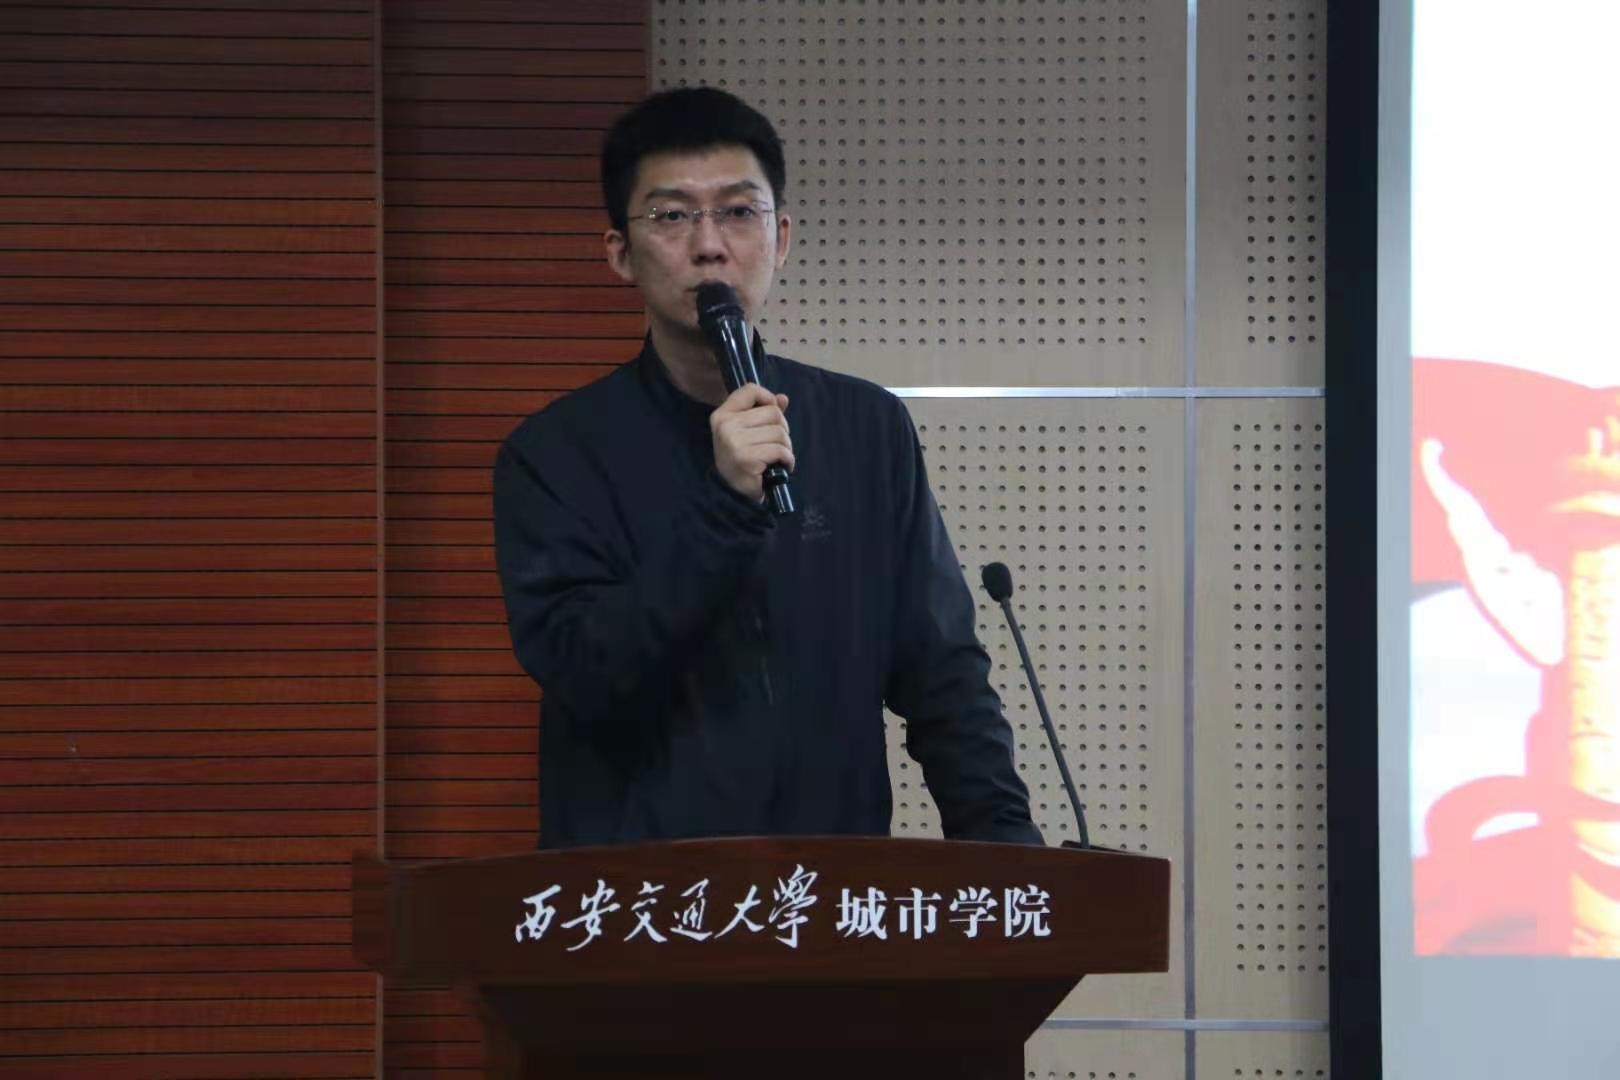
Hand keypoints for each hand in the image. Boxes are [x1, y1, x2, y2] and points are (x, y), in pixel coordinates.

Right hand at [710, 384, 793, 501]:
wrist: (733, 493)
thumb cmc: (742, 459)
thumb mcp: (747, 432)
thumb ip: (763, 412)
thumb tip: (783, 399)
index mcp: (722, 415)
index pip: (750, 389)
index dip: (768, 399)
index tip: (772, 414)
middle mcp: (725, 426)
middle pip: (773, 412)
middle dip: (782, 429)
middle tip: (776, 444)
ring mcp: (734, 443)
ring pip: (780, 432)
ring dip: (786, 447)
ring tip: (777, 457)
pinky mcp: (747, 459)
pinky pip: (780, 450)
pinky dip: (787, 459)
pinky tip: (782, 466)